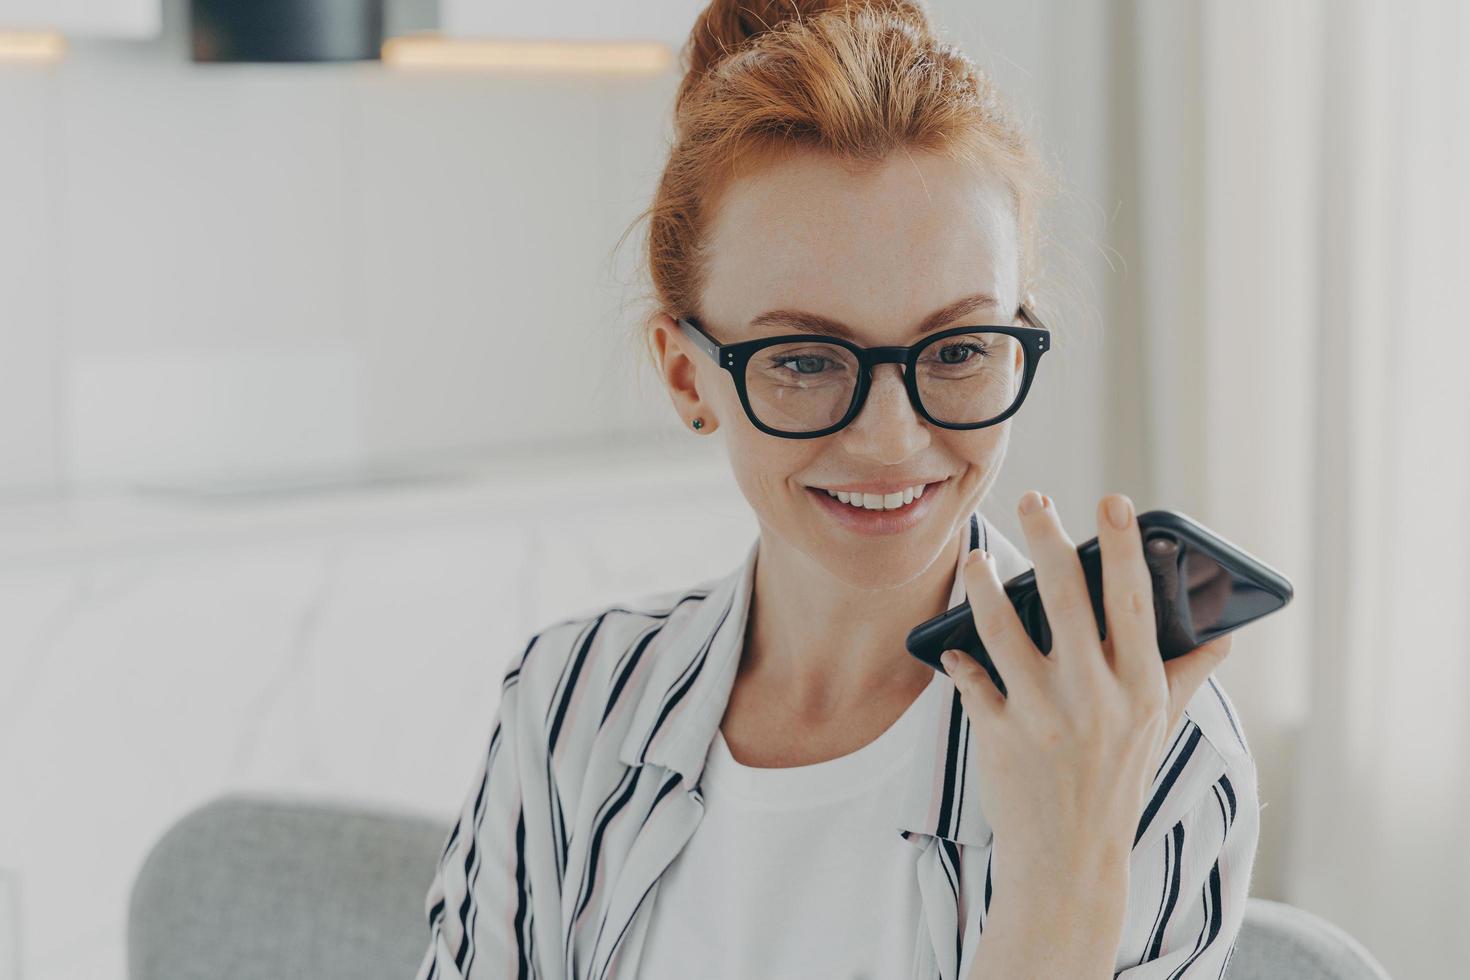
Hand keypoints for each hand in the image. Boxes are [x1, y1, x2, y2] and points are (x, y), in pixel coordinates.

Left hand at [939, 490, 1232, 888]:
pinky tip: (952, 648)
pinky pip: (970, 681)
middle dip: (1049, 540)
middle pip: (1066, 599)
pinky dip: (958, 661)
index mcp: (1137, 688)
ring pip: (1003, 629)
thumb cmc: (1116, 784)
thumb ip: (1183, 677)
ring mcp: (1041, 716)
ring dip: (984, 586)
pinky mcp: (998, 736)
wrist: (1070, 860)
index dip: (1124, 550)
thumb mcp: (1159, 730)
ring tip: (974, 558)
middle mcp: (1093, 697)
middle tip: (1032, 498)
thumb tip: (1222, 638)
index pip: (1133, 603)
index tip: (1114, 502)